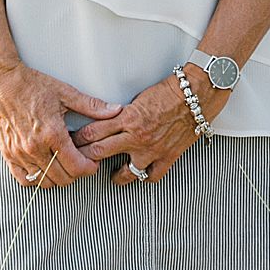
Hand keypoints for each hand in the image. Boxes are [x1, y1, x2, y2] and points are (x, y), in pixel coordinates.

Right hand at [0, 61, 121, 187]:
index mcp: (52, 133)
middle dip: (75, 174)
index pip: (76, 167)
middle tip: (79, 162)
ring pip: (44, 182)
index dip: (89, 169)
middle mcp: (34, 147)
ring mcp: (19, 153)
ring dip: (57, 177)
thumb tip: (115, 111)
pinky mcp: (8, 154)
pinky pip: (24, 179)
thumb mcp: (65, 93)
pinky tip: (43, 168)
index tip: (92, 164)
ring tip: (63, 164)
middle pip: (62, 178)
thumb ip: (92, 106)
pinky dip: (36, 179)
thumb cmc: (31, 85)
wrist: (1, 82)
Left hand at [73, 72, 230, 181]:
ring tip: (111, 175)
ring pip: (125, 172)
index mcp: (127, 117)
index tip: (73, 143)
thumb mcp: (138, 97)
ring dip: (115, 176)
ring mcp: (151, 149)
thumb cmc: (170, 92)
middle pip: (100, 152)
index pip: (93, 132)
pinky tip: (141, 174)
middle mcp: (136, 136)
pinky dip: (145, 177)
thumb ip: (123, 113)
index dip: (79, 139)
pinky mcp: (167, 156)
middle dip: (85, 158)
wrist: (196, 95)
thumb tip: (110, 120)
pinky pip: (152, 176)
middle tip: (79, 161)